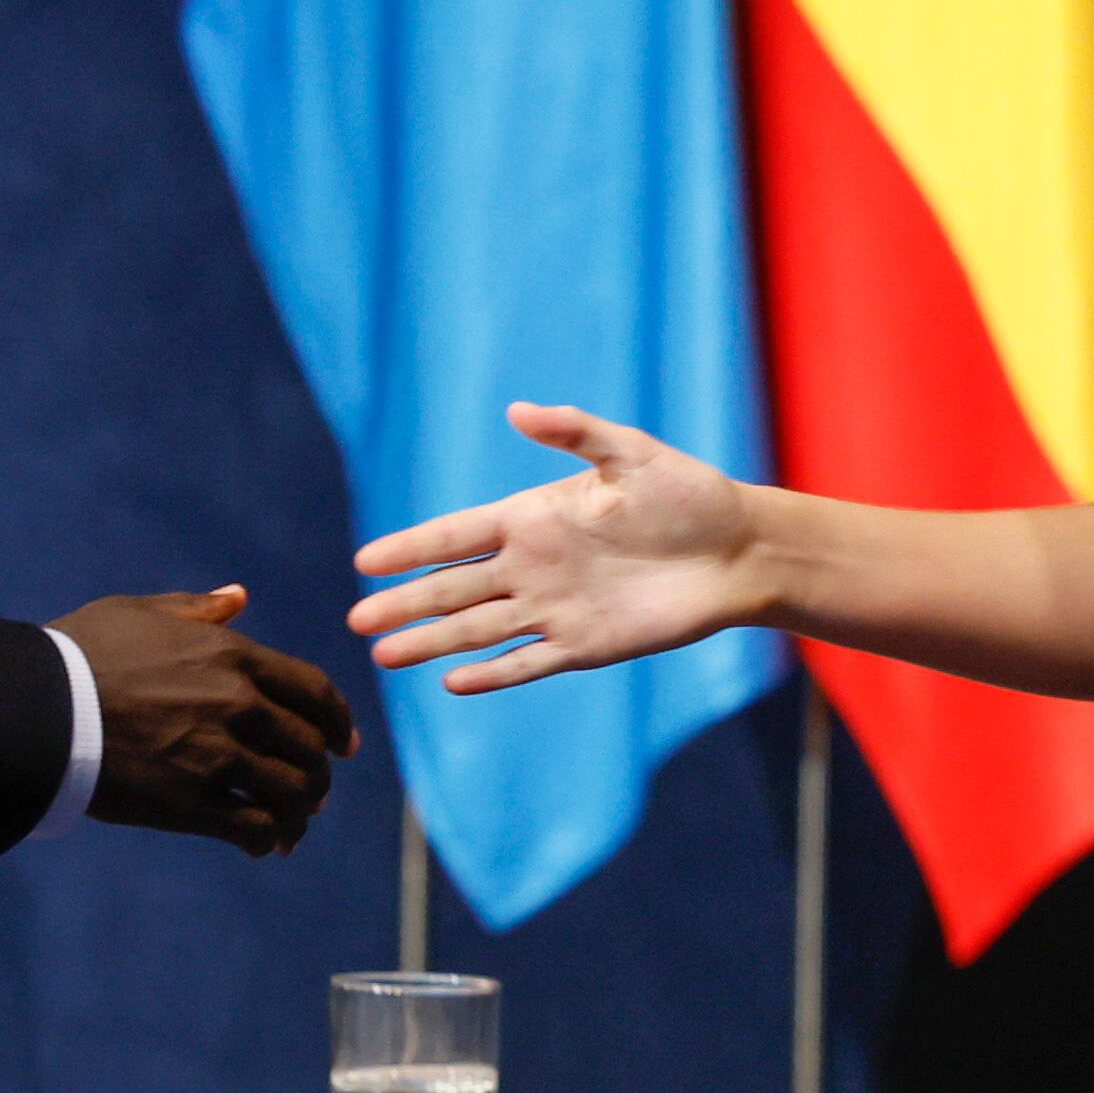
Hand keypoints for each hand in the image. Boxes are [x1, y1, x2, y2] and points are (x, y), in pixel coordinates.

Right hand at [67, 585, 360, 857]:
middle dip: (318, 772)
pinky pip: (255, 828)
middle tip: (314, 789)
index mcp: (232, 655)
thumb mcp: (139, 613)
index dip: (337, 721)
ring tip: (294, 825)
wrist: (35, 710)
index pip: (313, 692)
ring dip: (301, 811)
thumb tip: (239, 596)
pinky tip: (265, 845)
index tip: (343, 742)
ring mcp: (218, 757)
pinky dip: (270, 839)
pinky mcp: (191, 804)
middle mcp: (237, 705)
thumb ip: (197, 608)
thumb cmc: (79, 653)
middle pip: (309, 746)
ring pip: (291, 792)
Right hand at [347, 404, 754, 692]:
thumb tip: (516, 410)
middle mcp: (533, 565)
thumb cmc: (687, 493)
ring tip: (383, 656)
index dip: (411, 549)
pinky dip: (492, 674)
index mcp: (533, 516)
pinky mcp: (584, 645)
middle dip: (405, 603)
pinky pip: (527, 662)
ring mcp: (554, 608)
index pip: (457, 536)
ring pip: (478, 631)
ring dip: (432, 643)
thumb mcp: (630, 453)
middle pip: (454, 589)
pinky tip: (452, 682)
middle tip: (356, 620)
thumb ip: (573, 432)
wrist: (737, 550)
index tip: (364, 562)